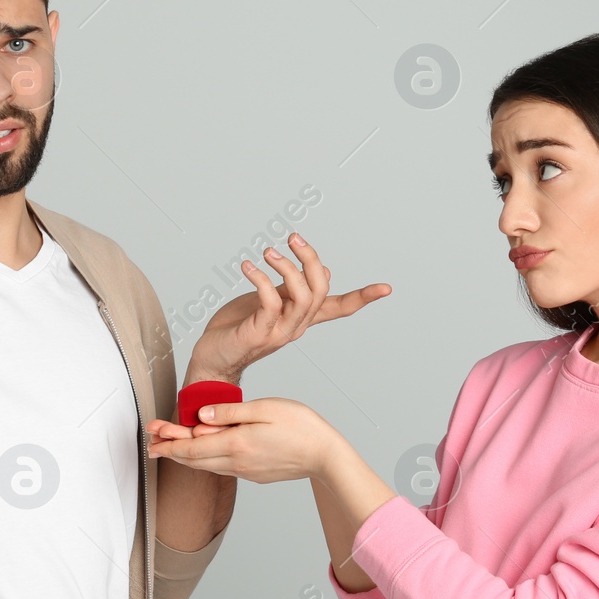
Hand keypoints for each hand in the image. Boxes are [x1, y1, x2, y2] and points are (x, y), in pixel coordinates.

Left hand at [146, 397, 343, 484]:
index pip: (192, 447)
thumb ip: (230, 412)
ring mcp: (245, 471)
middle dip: (171, 450)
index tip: (151, 439)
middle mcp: (237, 462)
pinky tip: (204, 452)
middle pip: (194, 459)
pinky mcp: (254, 474)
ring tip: (170, 448)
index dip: (168, 443)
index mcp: (236, 444)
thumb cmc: (300, 426)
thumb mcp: (264, 408)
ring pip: (206, 466)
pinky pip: (222, 468)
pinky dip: (205, 459)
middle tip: (151, 444)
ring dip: (186, 456)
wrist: (326, 456)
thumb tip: (200, 417)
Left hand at [190, 233, 390, 382]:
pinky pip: (269, 303)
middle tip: (294, 239)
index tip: (387, 288)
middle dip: (310, 259)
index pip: (340, 308)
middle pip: (321, 290)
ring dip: (286, 268)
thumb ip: (293, 289)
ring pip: (302, 297)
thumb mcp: (270, 302)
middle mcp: (296, 326)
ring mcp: (279, 332)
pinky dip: (260, 279)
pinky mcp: (258, 333)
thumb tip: (323, 270)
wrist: (211, 360)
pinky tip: (247, 266)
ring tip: (267, 252)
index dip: (363, 297)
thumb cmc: (237, 328)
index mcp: (301, 318)